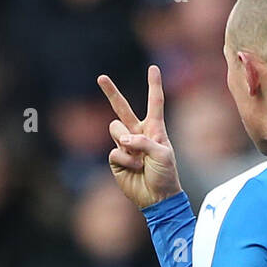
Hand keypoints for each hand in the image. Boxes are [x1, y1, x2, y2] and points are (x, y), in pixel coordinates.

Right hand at [98, 65, 182, 208]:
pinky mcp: (116, 160)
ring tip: (139, 159)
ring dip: (126, 143)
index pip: (155, 102)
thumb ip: (143, 141)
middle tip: (101, 77)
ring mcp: (125, 146)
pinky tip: (135, 169)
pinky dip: (125, 160)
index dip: (154, 85)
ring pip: (115, 130)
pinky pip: (114, 152)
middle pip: (122, 108)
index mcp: (155, 128)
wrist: (157, 198)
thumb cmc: (165, 175)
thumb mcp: (162, 154)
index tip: (153, 68)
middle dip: (111, 93)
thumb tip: (123, 139)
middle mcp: (138, 134)